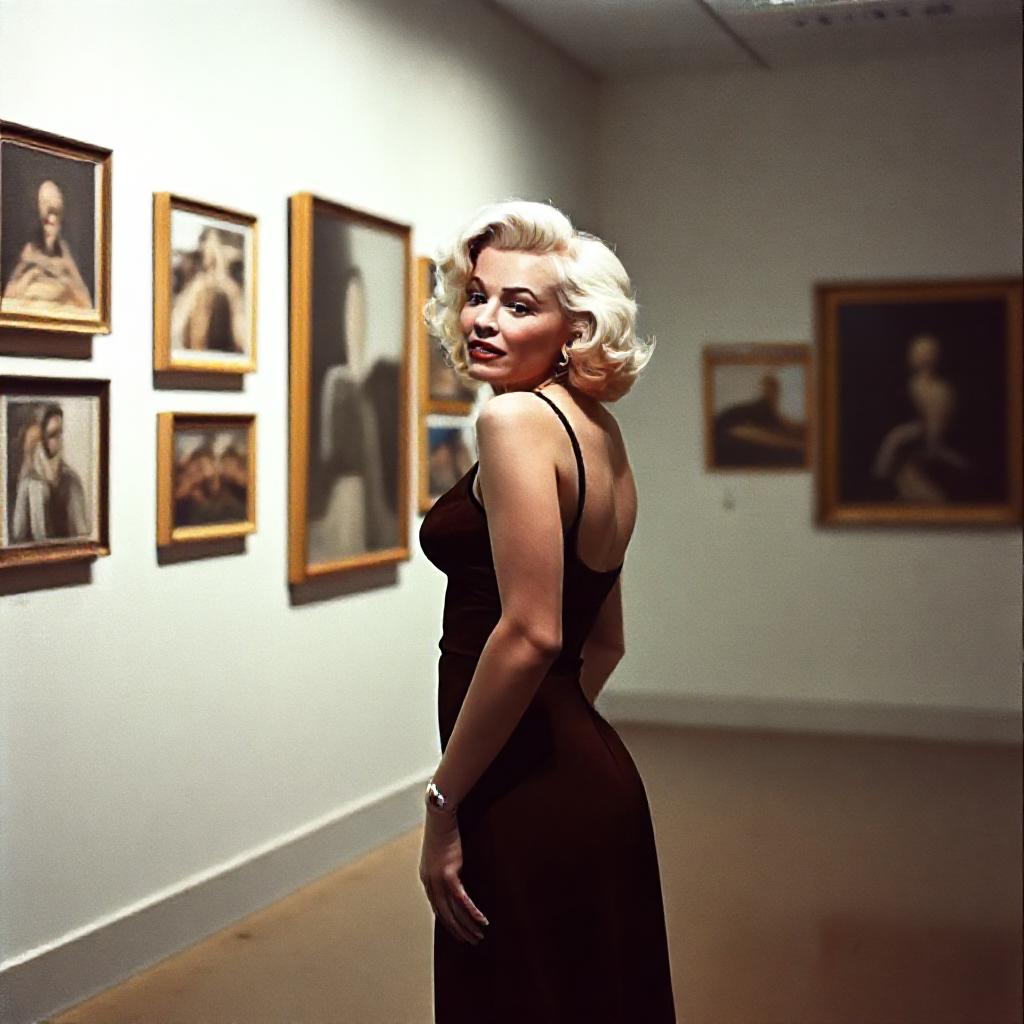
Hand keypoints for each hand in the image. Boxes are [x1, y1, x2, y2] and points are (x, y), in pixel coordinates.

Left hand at [418, 808, 488, 944]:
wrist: (440, 816)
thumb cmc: (442, 828)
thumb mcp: (441, 850)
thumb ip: (446, 864)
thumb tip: (456, 871)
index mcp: (426, 878)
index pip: (436, 907)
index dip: (447, 921)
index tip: (457, 931)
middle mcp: (429, 883)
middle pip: (444, 914)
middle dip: (457, 930)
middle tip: (469, 941)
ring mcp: (437, 880)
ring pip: (453, 911)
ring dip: (466, 926)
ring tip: (478, 937)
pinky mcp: (449, 875)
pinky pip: (462, 900)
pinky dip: (472, 912)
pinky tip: (482, 921)